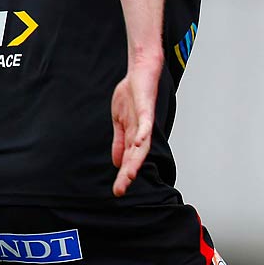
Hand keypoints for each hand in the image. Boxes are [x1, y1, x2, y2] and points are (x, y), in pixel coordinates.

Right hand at [110, 57, 160, 196]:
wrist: (141, 72)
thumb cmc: (132, 96)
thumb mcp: (120, 122)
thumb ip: (120, 142)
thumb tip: (117, 162)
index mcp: (134, 135)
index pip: (129, 159)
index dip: (123, 175)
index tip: (117, 192)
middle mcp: (142, 132)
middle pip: (136, 157)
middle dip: (128, 173)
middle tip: (121, 190)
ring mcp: (145, 120)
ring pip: (141, 144)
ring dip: (135, 159)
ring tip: (129, 174)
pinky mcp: (146, 107)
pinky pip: (146, 121)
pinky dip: (143, 132)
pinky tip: (138, 142)